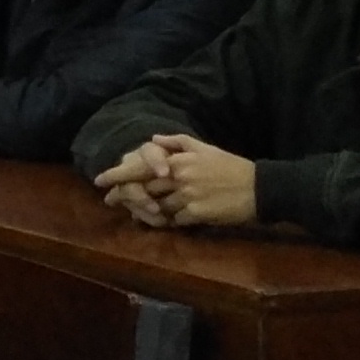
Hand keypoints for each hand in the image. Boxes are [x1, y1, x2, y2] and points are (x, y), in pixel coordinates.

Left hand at [95, 134, 260, 231]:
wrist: (260, 188)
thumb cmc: (231, 166)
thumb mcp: (205, 148)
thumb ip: (177, 142)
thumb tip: (153, 137)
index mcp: (179, 161)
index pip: (141, 167)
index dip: (117, 174)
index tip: (99, 181)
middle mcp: (180, 178)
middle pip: (144, 190)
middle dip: (126, 196)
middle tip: (112, 201)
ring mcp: (188, 197)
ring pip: (157, 208)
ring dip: (146, 211)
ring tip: (137, 213)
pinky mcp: (197, 214)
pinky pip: (174, 221)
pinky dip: (166, 222)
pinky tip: (162, 222)